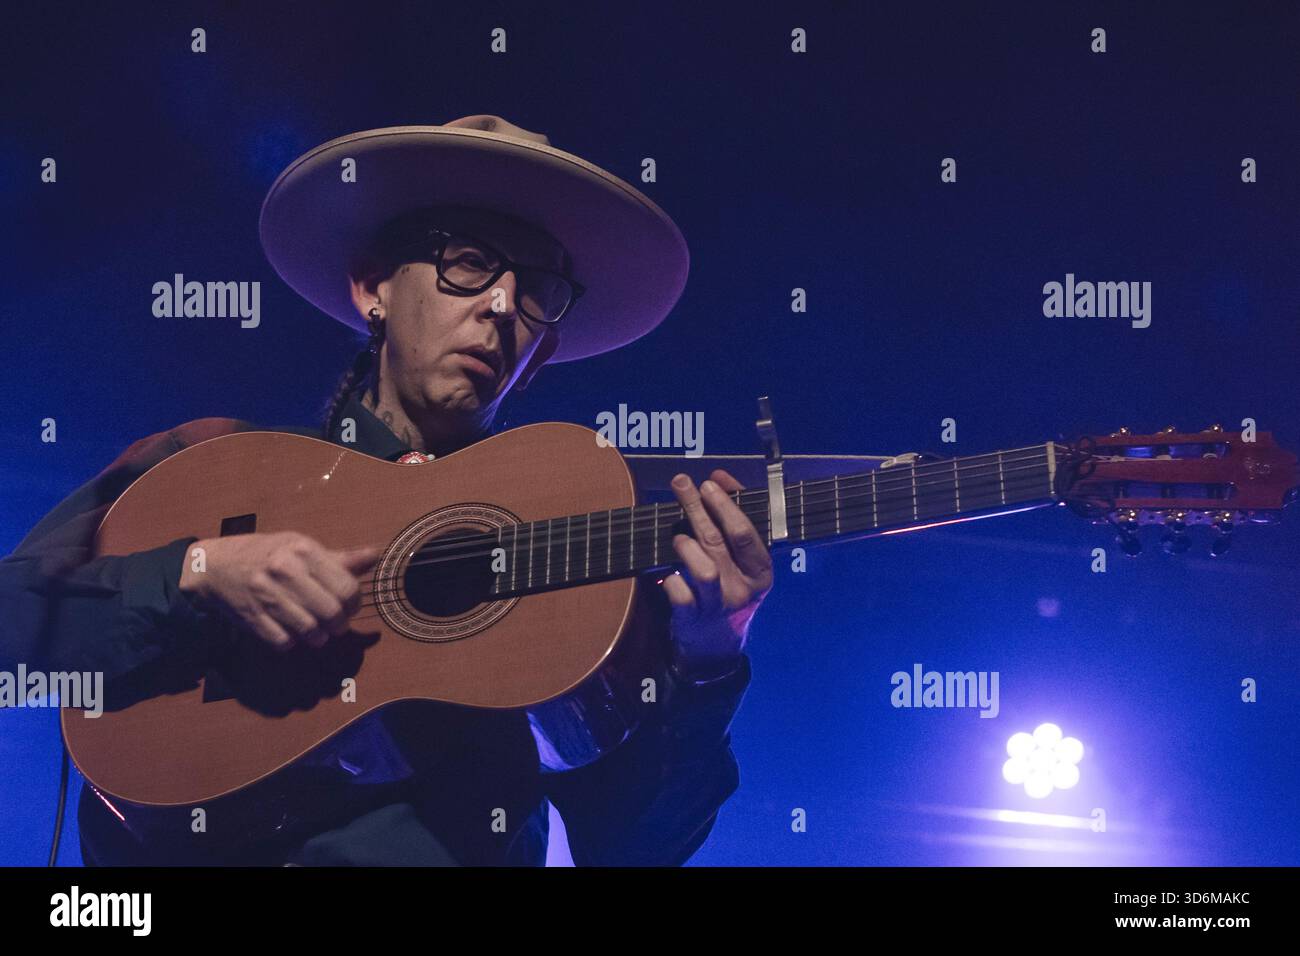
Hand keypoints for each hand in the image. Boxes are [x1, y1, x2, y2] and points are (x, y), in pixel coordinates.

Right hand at [178, 531, 380, 651]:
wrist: (214, 565)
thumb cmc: (266, 554)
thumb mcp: (301, 547)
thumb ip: (339, 558)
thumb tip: (374, 555)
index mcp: (303, 550)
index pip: (347, 588)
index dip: (355, 603)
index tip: (350, 606)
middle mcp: (285, 570)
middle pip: (332, 613)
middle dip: (339, 624)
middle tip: (336, 623)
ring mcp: (266, 595)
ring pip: (310, 631)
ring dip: (319, 637)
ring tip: (317, 630)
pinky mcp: (251, 617)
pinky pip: (284, 642)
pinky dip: (292, 642)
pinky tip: (292, 632)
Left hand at [664, 469, 773, 680]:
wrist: (718, 647)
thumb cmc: (731, 588)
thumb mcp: (743, 559)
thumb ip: (735, 515)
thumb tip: (720, 478)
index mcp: (761, 570)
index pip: (745, 533)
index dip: (725, 505)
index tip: (708, 483)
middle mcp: (742, 588)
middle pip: (718, 541)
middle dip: (697, 508)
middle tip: (681, 484)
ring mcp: (718, 605)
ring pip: (703, 570)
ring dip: (686, 546)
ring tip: (679, 537)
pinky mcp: (693, 619)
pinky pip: (680, 594)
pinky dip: (672, 579)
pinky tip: (670, 573)